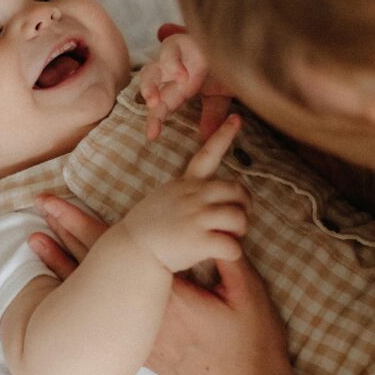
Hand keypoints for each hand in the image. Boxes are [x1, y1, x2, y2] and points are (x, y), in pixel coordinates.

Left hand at [29, 195, 306, 374]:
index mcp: (165, 294)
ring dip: (64, 264)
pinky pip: (101, 315)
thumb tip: (214, 223)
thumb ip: (226, 257)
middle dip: (63, 236)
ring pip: (90, 293)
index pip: (113, 252)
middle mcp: (141, 315)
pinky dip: (80, 293)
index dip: (82, 225)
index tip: (56, 206)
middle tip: (39, 210)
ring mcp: (137, 335)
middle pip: (91, 268)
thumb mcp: (247, 294)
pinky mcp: (140, 349)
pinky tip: (63, 284)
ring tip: (37, 241)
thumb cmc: (251, 344)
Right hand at [121, 115, 250, 270]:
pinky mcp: (198, 240)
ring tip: (230, 239)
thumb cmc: (147, 230)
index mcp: (184, 185)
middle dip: (244, 206)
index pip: (206, 155)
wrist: (130, 251)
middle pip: (237, 190)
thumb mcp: (163, 200)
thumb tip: (206, 200)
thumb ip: (184, 195)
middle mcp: (192, 196)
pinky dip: (233, 253)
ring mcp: (196, 217)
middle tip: (238, 221)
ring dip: (240, 231)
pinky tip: (223, 256)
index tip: (236, 118)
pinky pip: (232, 246)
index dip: (223, 136)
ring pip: (239, 218)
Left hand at [140, 25, 233, 141]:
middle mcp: (171, 73)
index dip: (155, 121)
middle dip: (147, 102)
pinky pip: (170, 49)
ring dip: (149, 86)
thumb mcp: (221, 96)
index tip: (153, 136)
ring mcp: (174, 56)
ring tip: (153, 102)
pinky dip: (174, 63)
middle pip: (149, 87)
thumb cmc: (227, 67)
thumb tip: (208, 136)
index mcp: (178, 88)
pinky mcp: (182, 40)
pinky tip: (183, 76)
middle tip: (150, 114)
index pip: (161, 106)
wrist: (238, 42)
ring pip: (151, 69)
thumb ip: (212, 114)